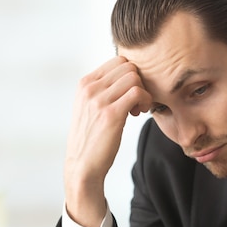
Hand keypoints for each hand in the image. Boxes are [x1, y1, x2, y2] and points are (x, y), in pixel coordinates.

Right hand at [64, 56, 150, 226]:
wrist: (82, 166)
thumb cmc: (90, 138)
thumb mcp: (88, 108)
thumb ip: (102, 90)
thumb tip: (126, 77)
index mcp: (84, 84)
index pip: (118, 60)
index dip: (130, 75)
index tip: (129, 93)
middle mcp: (90, 88)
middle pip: (128, 66)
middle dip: (138, 82)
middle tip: (136, 102)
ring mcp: (99, 100)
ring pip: (134, 77)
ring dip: (143, 92)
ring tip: (137, 109)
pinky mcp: (111, 114)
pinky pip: (137, 92)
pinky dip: (145, 101)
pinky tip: (138, 114)